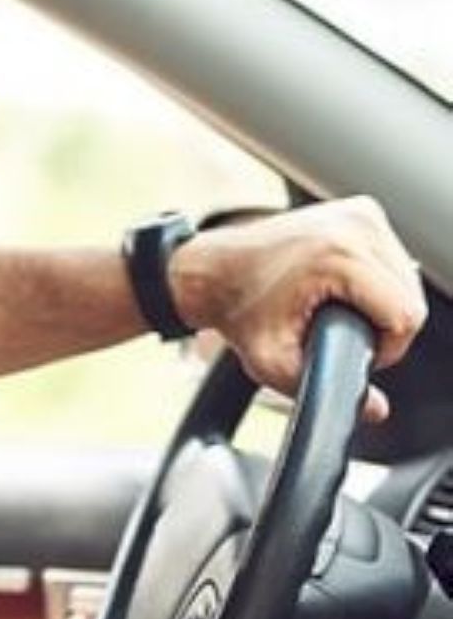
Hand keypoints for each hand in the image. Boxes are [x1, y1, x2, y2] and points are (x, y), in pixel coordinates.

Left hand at [170, 196, 427, 421]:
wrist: (209, 270)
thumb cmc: (234, 308)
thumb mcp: (272, 361)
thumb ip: (324, 390)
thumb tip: (373, 408)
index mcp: (339, 255)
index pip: (404, 316)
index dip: (386, 348)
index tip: (354, 352)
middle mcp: (354, 225)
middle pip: (410, 297)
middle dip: (383, 327)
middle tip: (340, 333)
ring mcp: (358, 212)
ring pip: (406, 279)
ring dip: (382, 304)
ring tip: (339, 312)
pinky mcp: (359, 210)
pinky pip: (392, 259)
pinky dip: (378, 281)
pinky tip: (345, 290)